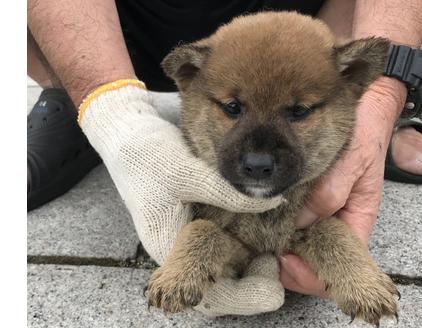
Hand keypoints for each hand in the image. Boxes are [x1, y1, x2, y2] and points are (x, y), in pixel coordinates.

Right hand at [79, 83, 284, 314]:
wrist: (128, 137)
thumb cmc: (147, 156)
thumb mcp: (188, 173)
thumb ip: (229, 193)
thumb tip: (275, 202)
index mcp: (169, 248)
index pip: (208, 296)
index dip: (243, 298)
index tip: (273, 289)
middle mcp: (179, 251)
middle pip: (220, 286)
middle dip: (253, 283)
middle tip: (278, 264)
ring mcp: (188, 237)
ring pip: (223, 267)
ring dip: (251, 265)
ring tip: (276, 253)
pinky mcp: (196, 222)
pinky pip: (223, 243)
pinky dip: (245, 242)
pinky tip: (264, 231)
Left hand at [279, 78, 405, 296]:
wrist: (366, 109)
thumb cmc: (365, 135)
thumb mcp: (353, 162)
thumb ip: (330, 193)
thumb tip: (299, 222)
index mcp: (357, 220)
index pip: (339, 264)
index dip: (312, 275)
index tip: (285, 262)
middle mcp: (339, 220)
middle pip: (315, 258)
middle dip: (288, 264)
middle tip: (259, 255)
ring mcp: (323, 210)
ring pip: (302, 241)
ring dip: (280, 246)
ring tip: (253, 241)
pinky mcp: (310, 196)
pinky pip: (294, 218)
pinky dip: (277, 224)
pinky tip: (258, 218)